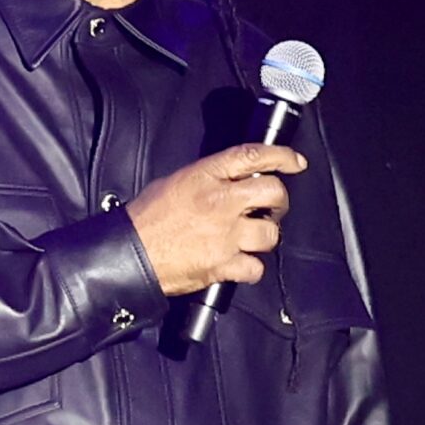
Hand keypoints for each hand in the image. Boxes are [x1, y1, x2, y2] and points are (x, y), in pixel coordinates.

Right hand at [125, 143, 307, 296]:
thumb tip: (231, 181)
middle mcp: (222, 202)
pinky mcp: (224, 265)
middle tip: (272, 208)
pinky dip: (251, 269)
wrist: (130, 254)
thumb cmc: (145, 220)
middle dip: (279, 201)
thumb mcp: (174, 182)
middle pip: (274, 193)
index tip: (295, 162)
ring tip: (251, 239)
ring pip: (271, 233)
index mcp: (206, 176)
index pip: (253, 156)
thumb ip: (207, 179)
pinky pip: (256, 268)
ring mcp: (226, 235)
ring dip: (265, 237)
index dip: (281, 156)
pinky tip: (240, 265)